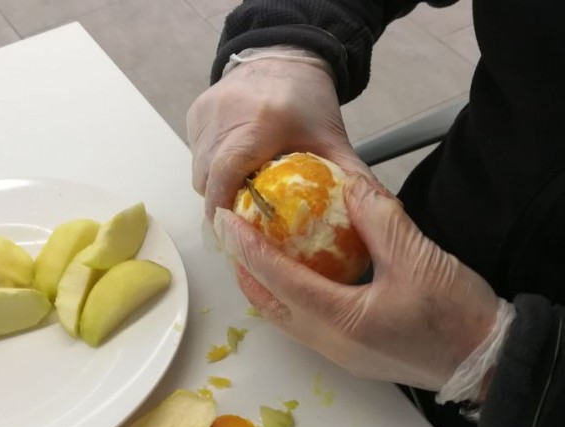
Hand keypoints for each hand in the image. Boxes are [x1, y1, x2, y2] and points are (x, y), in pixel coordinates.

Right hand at [187, 57, 369, 218]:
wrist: (286, 55)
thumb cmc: (310, 102)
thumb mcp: (333, 139)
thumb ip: (351, 179)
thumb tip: (369, 220)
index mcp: (262, 122)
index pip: (227, 172)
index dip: (222, 207)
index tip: (230, 233)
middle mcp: (227, 115)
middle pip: (207, 176)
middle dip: (219, 203)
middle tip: (238, 223)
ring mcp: (207, 112)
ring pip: (198, 167)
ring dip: (214, 186)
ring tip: (238, 195)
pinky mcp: (197, 111)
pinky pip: (196, 152)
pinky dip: (209, 167)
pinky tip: (232, 166)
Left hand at [212, 173, 501, 390]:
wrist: (489, 362)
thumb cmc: (457, 317)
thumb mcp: (418, 257)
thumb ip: (379, 218)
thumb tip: (350, 187)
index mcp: (342, 321)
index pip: (280, 279)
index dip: (250, 248)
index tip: (228, 220)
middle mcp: (333, 343)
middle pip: (272, 306)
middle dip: (247, 270)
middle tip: (235, 234)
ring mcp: (343, 353)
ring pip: (288, 318)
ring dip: (268, 286)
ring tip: (258, 251)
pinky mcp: (357, 353)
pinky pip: (309, 322)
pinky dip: (292, 296)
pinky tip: (301, 273)